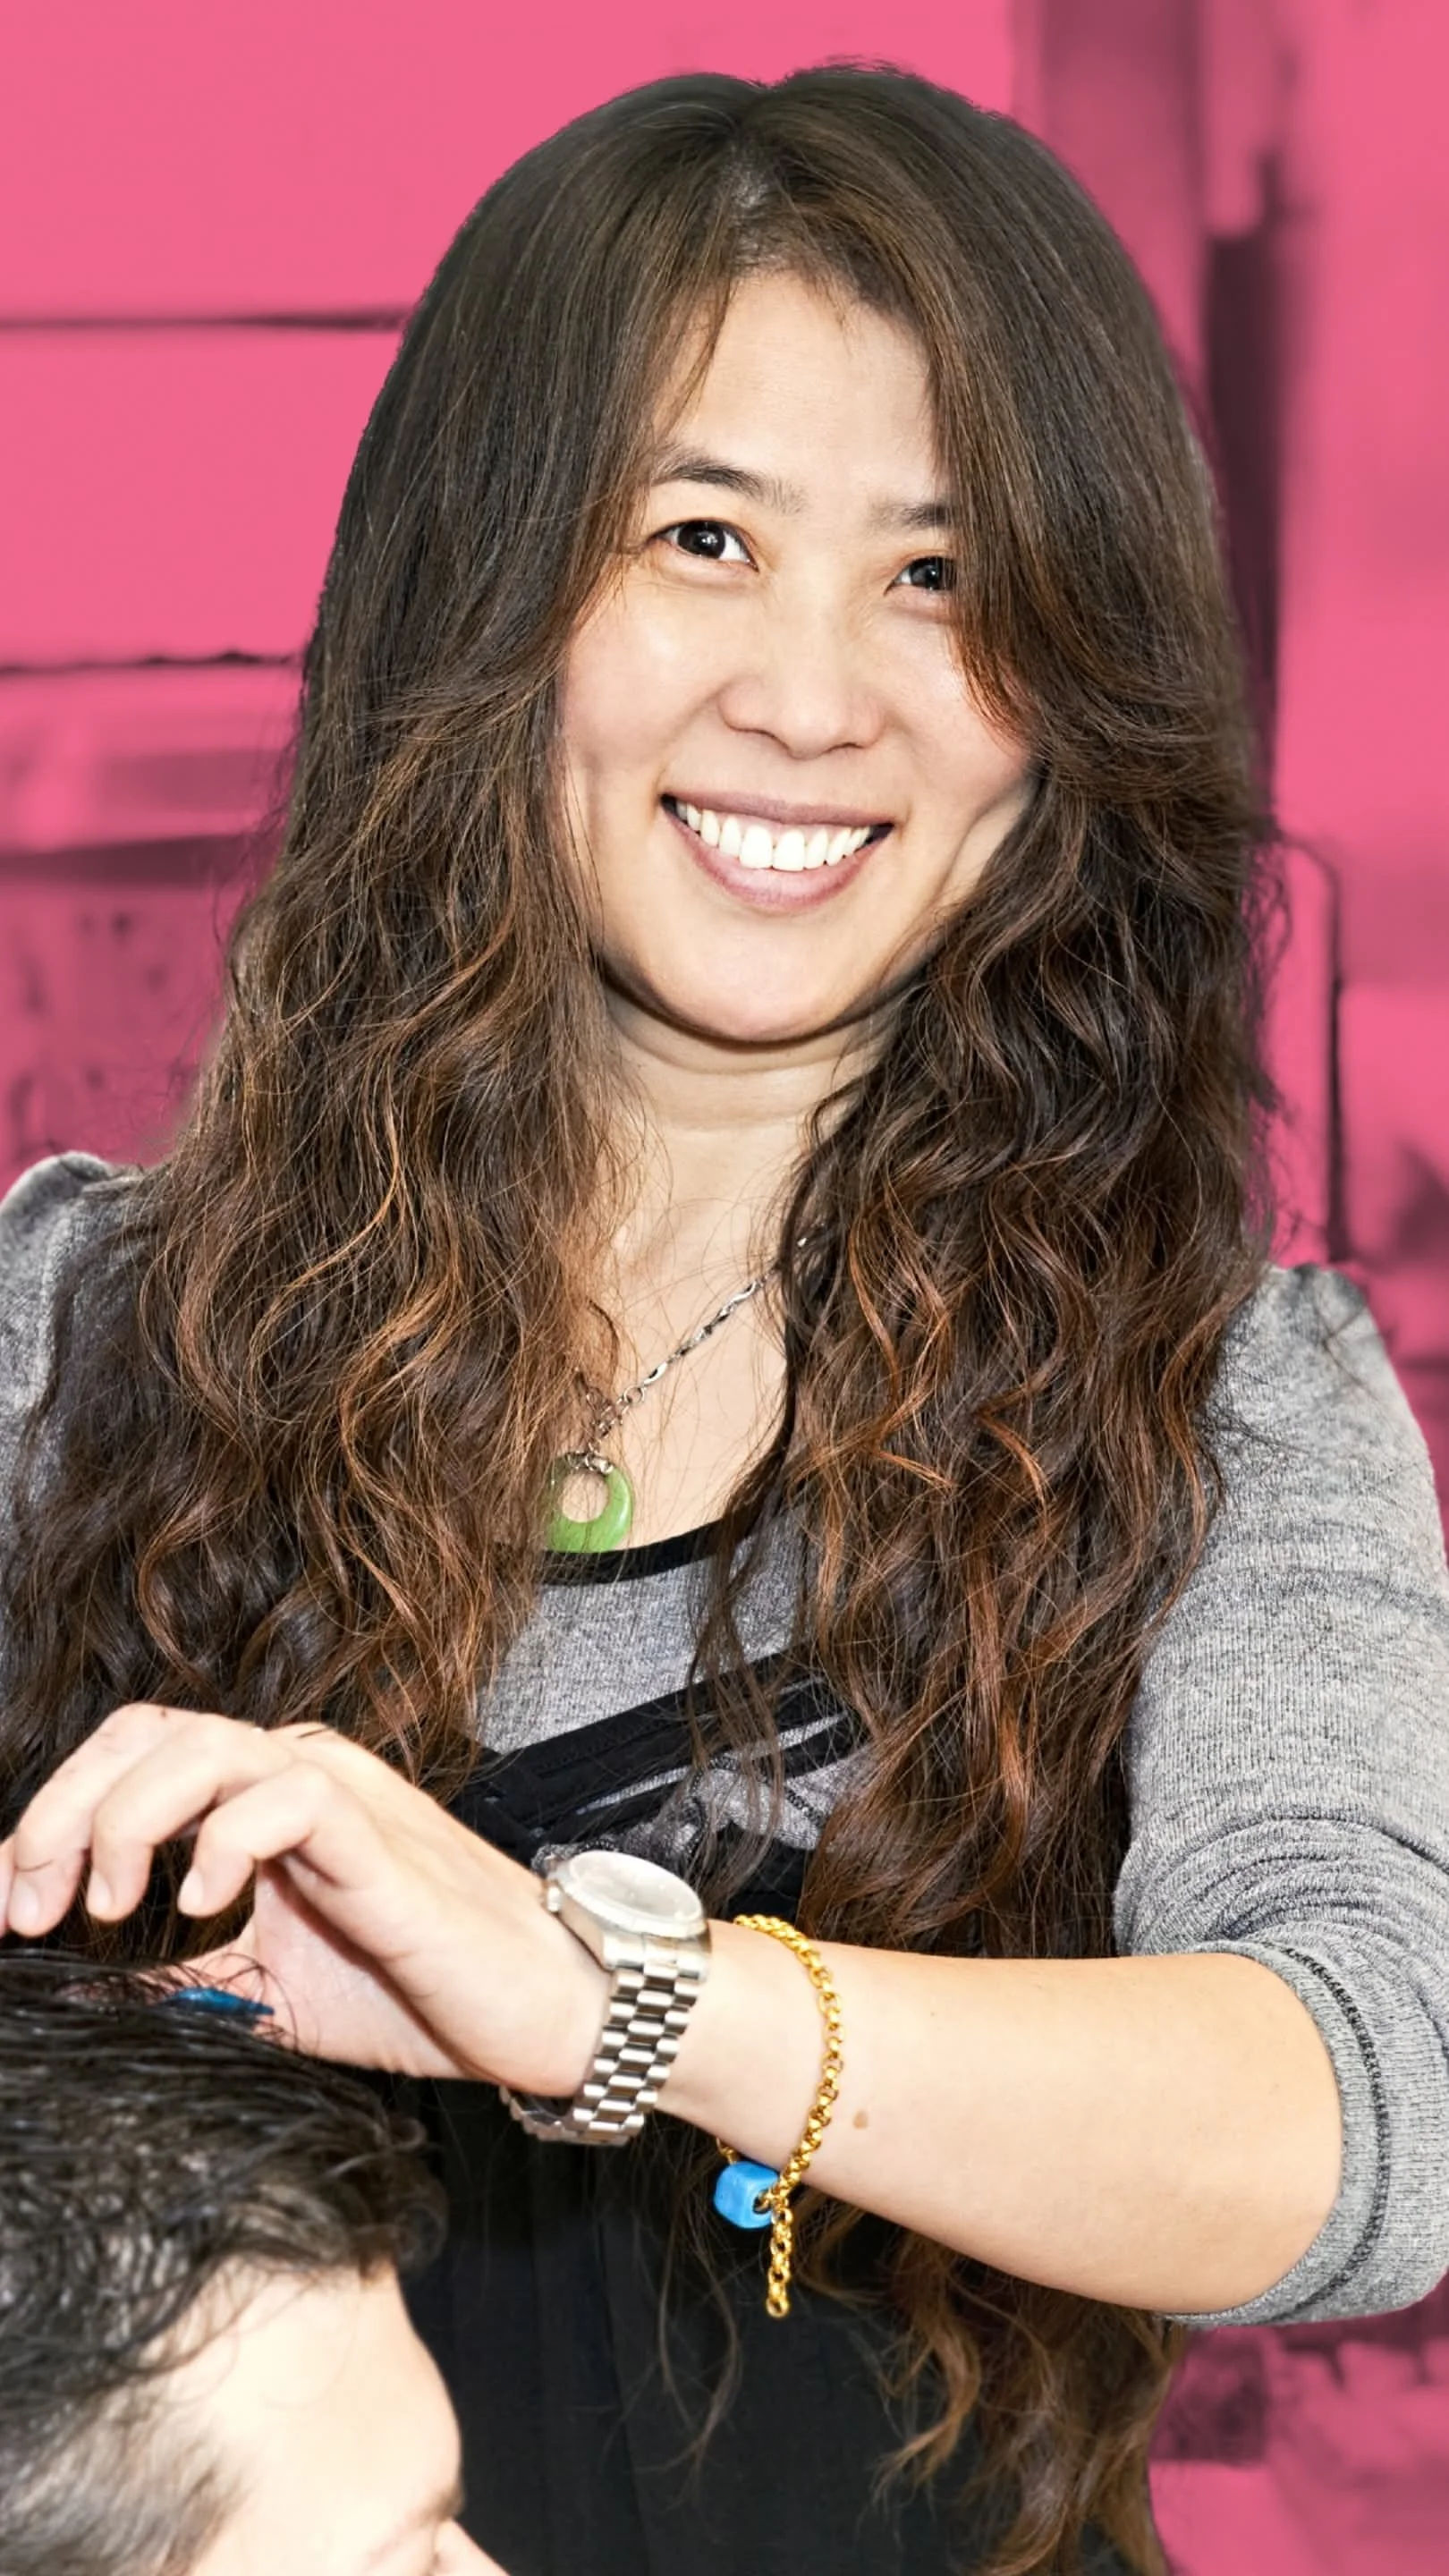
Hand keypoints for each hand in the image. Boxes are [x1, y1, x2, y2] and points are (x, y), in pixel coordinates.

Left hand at [0, 1703, 606, 2089]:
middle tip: (33, 1903)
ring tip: (108, 1906)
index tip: (10, 1903)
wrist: (542, 2013)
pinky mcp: (378, 1832)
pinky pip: (287, 1794)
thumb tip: (80, 1992)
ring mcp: (340, 1793)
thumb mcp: (265, 1994)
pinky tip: (203, 1905)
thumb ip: (183, 1976)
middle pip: (147, 1735)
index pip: (135, 1759)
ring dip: (127, 1821)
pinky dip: (224, 1841)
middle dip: (64, 1812)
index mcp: (266, 1798)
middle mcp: (298, 1772)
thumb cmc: (421, 1993)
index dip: (55, 1815)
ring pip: (203, 1746)